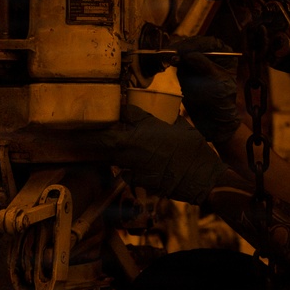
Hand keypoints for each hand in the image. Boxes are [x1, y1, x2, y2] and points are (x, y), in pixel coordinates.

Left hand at [94, 105, 228, 204]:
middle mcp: (134, 143)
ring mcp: (133, 163)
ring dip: (110, 153)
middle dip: (93, 136)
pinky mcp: (137, 179)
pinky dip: (126, 171)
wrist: (200, 176)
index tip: (117, 111)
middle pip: (104, 137)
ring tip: (111, 151)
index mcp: (146, 126)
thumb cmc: (194, 148)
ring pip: (111, 156)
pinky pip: (124, 173)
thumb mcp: (183, 126)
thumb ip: (171, 119)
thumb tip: (170, 113)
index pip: (124, 112)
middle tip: (90, 133)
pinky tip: (132, 169)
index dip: (119, 110)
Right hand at [170, 35, 241, 143]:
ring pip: (184, 52)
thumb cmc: (221, 100)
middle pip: (194, 45)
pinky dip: (172, 60)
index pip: (207, 43)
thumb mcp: (216, 81)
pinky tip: (166, 61)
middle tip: (169, 52)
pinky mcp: (188, 71)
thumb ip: (204, 65)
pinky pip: (179, 62)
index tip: (181, 50)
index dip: (193, 44)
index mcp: (224, 54)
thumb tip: (188, 54)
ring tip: (165, 55)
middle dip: (181, 48)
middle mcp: (212, 55)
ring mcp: (199, 62)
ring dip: (175, 53)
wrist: (214, 120)